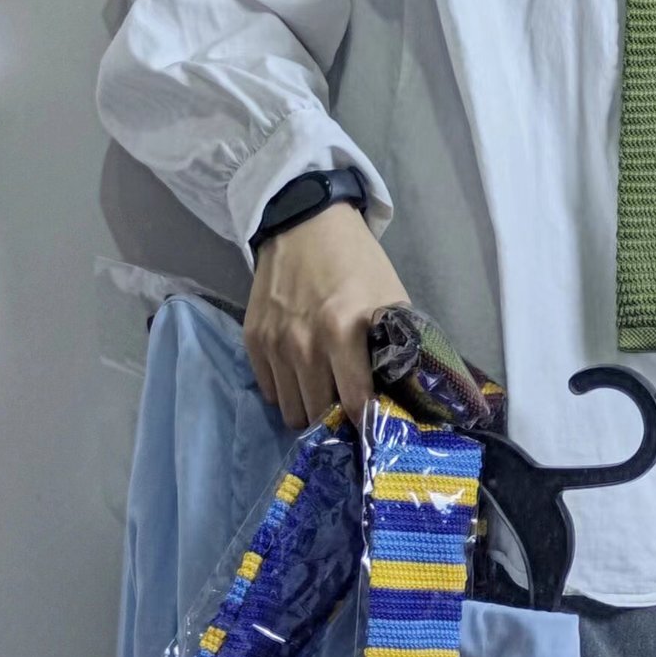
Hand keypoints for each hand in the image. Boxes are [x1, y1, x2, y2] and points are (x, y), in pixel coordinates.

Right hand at [243, 202, 410, 433]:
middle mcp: (303, 344)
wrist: (304, 222)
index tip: (378, 433)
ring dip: (310, 410)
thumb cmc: (357, 261)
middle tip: (350, 416)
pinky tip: (302, 376)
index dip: (368, 425)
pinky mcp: (252, 340)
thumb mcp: (389, 298)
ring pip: (291, 410)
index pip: (355, 403)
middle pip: (319, 414)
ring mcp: (273, 343)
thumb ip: (394, 344)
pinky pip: (270, 390)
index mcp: (344, 331)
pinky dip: (287, 391)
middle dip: (337, 421)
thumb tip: (403, 390)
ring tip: (325, 396)